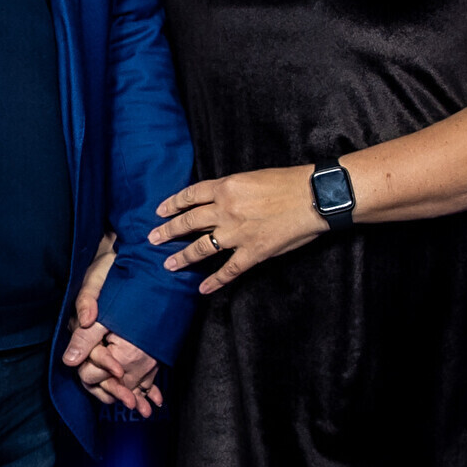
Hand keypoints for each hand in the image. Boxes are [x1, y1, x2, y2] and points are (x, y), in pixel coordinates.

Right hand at [63, 230, 162, 414]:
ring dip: (130, 393)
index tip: (119, 372)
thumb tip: (84, 321)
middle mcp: (93, 339)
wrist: (121, 256)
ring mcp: (108, 343)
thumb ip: (87, 301)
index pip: (89, 355)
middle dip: (117, 390)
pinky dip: (142, 383)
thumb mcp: (96, 280)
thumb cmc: (106, 267)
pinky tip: (153, 398)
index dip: (103, 366)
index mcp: (82, 327)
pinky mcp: (122, 344)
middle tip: (134, 405)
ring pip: (115, 376)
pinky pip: (130, 368)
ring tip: (145, 409)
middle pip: (100, 374)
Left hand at [151, 166, 323, 295]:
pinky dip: (215, 281)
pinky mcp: (252, 252)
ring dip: (183, 257)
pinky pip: (228, 270)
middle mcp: (225, 210)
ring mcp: (237, 233)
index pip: (191, 195)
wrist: (313, 197)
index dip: (173, 203)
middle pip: (189, 222)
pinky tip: (203, 289)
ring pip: (201, 248)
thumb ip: (232, 190)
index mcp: (226, 187)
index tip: (160, 210)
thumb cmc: (288, 182)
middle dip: (168, 231)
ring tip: (168, 264)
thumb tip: (218, 200)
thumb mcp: (253, 176)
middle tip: (152, 238)